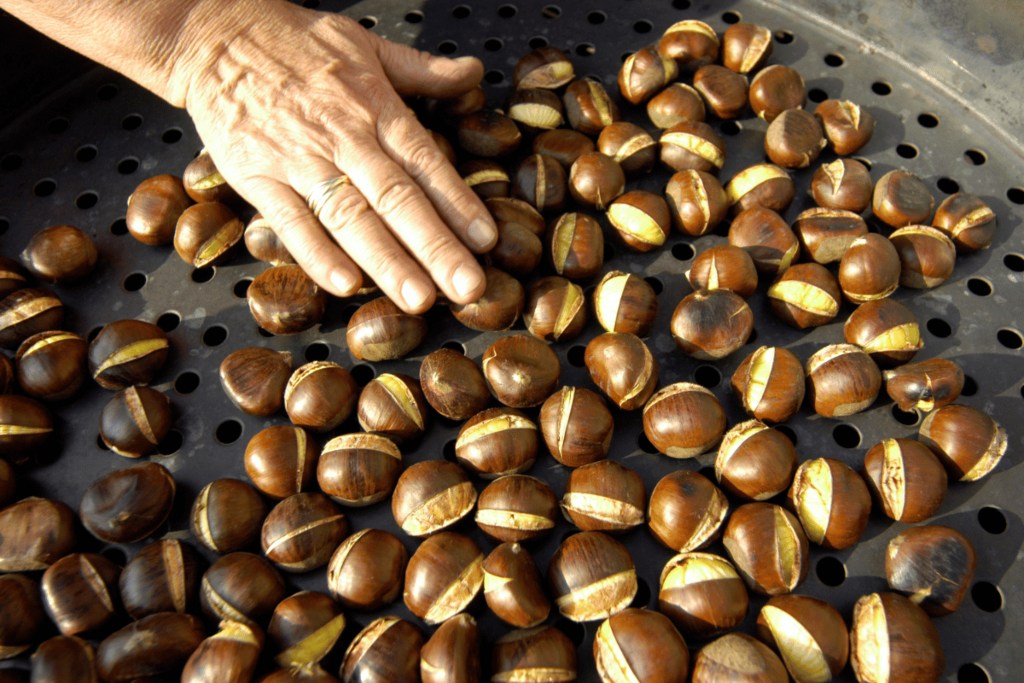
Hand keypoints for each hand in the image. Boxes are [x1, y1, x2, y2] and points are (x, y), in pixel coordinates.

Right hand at [180, 1, 496, 311]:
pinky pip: (290, 222)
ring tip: (419, 299)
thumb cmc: (296, 43)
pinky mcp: (256, 177)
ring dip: (386, 261)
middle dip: (436, 248)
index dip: (458, 203)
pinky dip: (317, 254)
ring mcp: (298, 160)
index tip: (486, 241)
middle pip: (397, 198)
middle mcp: (343, 136)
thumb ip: (423, 70)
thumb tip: (474, 73)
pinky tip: (345, 284)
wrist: (214, 33)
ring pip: (350, 217)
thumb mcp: (367, 45)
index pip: (426, 162)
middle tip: (468, 288)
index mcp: (375, 107)